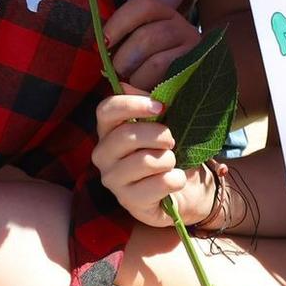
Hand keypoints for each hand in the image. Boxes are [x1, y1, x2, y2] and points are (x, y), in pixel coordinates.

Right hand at [92, 93, 214, 229]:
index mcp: (108, 131)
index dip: (132, 104)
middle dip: (158, 134)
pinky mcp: (130, 202)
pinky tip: (175, 181)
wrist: (182, 191)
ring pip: (145, 161)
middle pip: (127, 135)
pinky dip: (176, 179)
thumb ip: (148, 105)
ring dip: (168, 159)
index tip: (160, 107)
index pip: (106, 110)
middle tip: (171, 140)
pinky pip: (160, 183)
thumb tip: (128, 84)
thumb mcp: (162, 124)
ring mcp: (113, 181)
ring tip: (171, 163)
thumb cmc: (167, 152)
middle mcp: (103, 155)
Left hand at [102, 0, 202, 91]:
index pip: (143, 5)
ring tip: (129, 83)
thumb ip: (120, 40)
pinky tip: (142, 90)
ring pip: (156, 61)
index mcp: (164, 13)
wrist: (180, 84)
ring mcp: (192, 49)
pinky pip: (166, 82)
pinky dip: (148, 85)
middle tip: (116, 72)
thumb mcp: (134, 44)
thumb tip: (100, 46)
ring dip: (135, 75)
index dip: (119, 22)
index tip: (103, 43)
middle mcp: (182, 26)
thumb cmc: (146, 63)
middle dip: (124, 58)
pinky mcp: (195, 72)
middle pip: (147, 37)